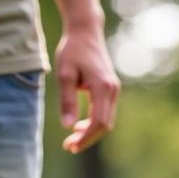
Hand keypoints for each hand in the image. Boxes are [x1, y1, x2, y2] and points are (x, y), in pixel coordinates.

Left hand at [55, 27, 120, 153]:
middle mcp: (112, 90)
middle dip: (87, 139)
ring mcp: (113, 90)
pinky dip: (93, 123)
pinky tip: (79, 126)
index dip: (85, 138)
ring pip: (106, 121)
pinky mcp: (110, 89)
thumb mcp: (65, 74)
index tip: (71, 146)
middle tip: (69, 146)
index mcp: (102, 86)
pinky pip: (105, 113)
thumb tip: (67, 126)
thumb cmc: (73, 50)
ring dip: (90, 133)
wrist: (86, 31)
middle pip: (105, 125)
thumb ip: (67, 100)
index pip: (98, 122)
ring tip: (72, 139)